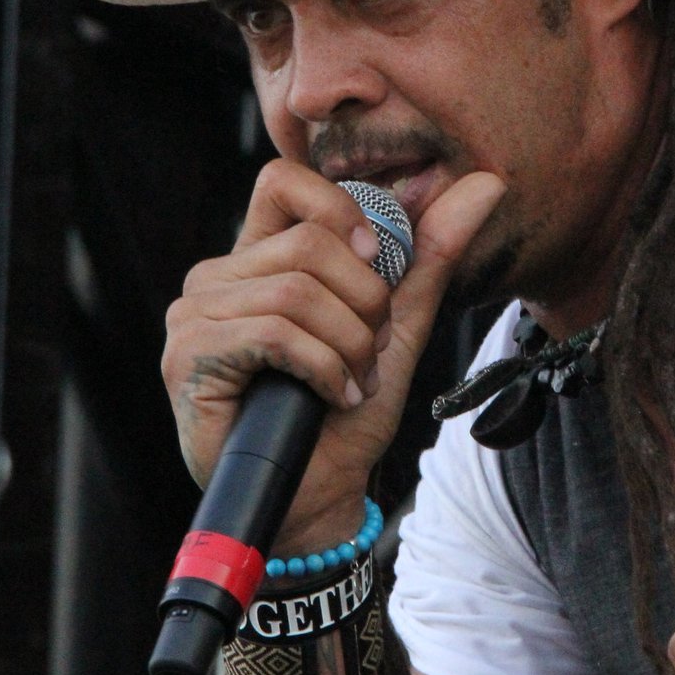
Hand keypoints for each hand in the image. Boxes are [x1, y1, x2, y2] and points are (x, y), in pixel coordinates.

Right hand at [161, 160, 504, 550]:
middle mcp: (217, 276)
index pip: (283, 179)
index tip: (376, 260)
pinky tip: (333, 395)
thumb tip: (486, 183)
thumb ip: (432, 253)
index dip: (340, 208)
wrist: (323, 495)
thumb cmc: (348, 412)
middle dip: (365, 302)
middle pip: (309, 242)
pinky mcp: (189, 354)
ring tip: (354, 380)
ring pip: (297, 290)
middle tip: (371, 351)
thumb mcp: (400, 322)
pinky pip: (275, 333)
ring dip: (349, 343)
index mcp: (258, 257)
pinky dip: (324, 367)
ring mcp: (195, 314)